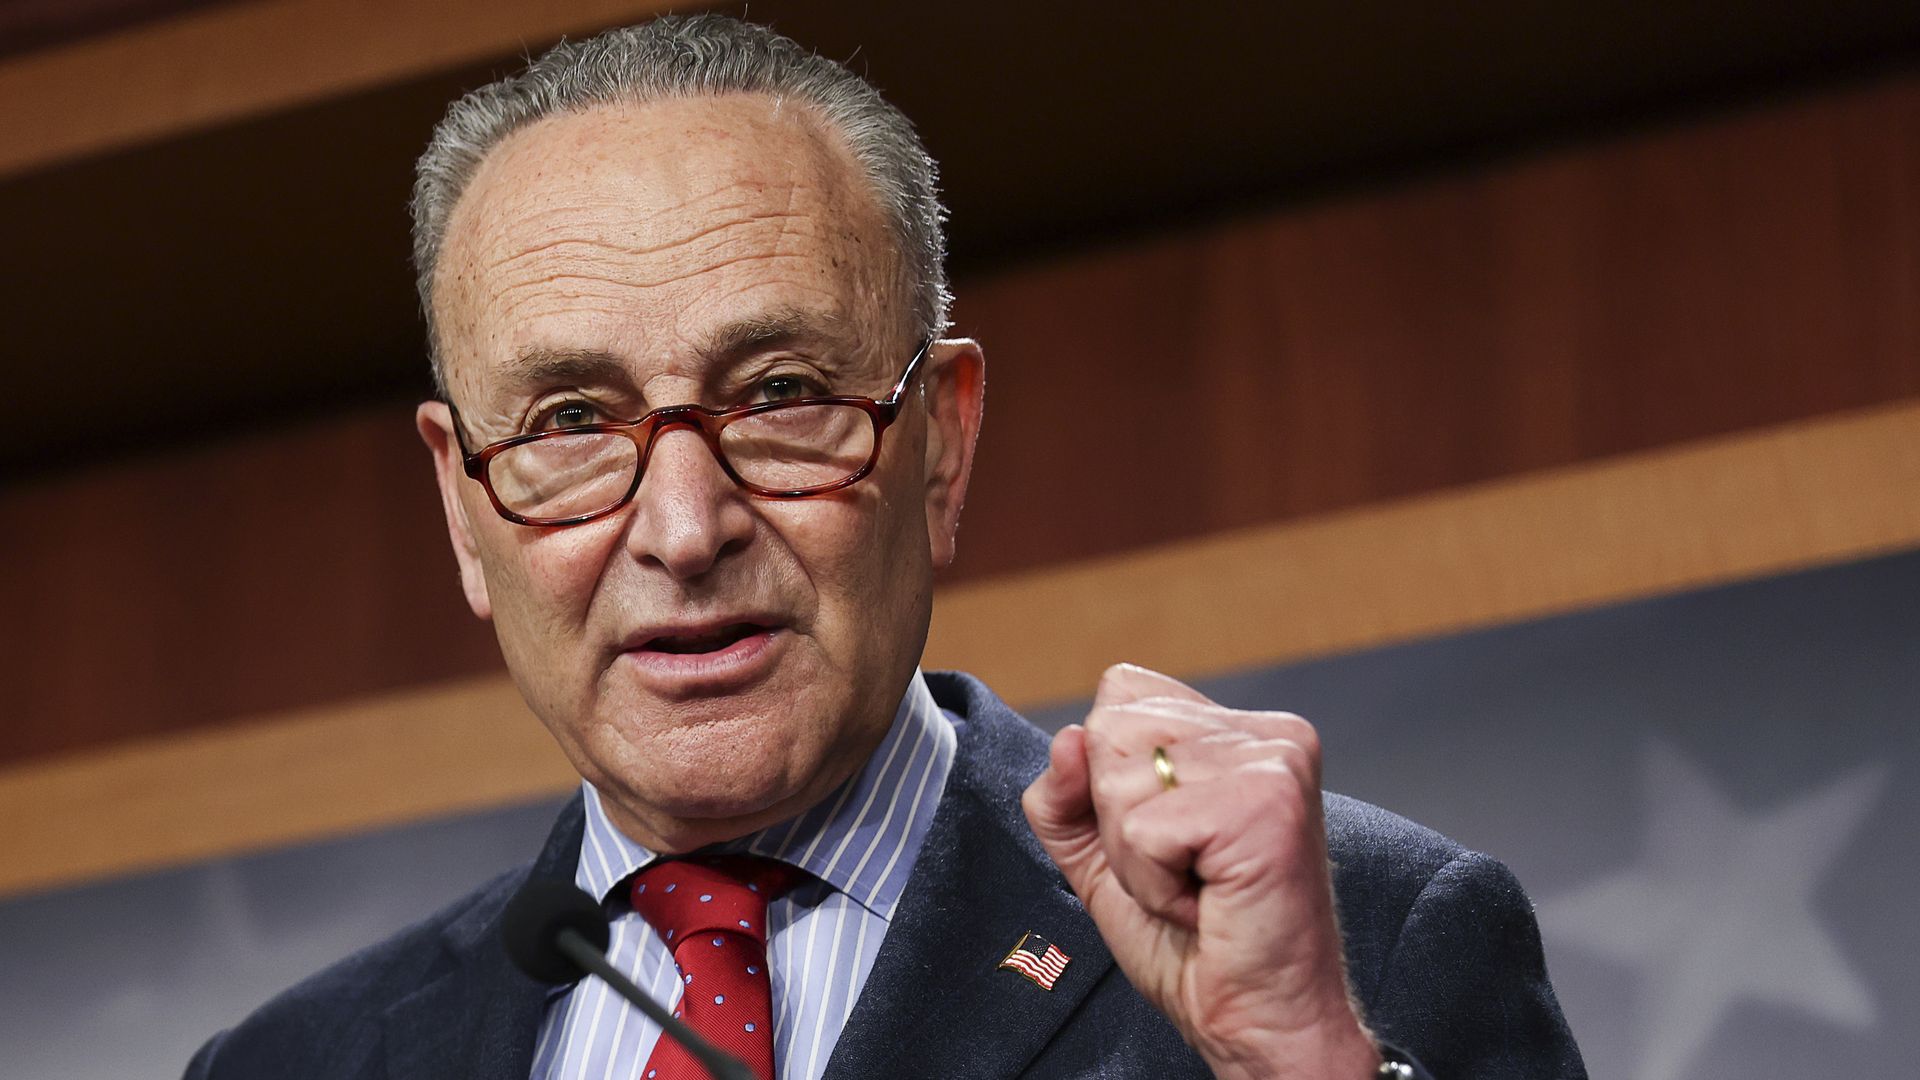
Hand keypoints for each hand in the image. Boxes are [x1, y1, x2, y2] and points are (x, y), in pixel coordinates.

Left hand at [1022, 664, 1382, 1078]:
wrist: (1261, 1022)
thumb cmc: (1197, 946)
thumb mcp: (1104, 856)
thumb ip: (1066, 794)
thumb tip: (1065, 738)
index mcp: (1239, 730)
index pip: (1121, 692)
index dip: (1110, 778)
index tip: (1170, 839)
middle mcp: (1265, 733)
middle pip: (1110, 728)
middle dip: (1118, 822)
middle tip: (1184, 873)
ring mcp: (1272, 760)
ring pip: (1117, 777)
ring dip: (1135, 858)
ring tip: (1196, 888)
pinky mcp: (1264, 802)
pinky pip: (1142, 830)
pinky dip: (1153, 884)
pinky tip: (1205, 903)